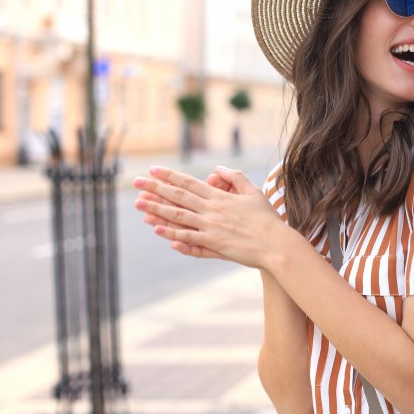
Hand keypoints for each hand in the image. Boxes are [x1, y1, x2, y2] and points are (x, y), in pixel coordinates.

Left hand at [133, 165, 281, 267]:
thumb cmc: (267, 218)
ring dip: (157, 209)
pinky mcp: (214, 245)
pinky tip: (157, 229)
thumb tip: (217, 168)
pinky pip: (189, 238)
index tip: (153, 169)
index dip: (170, 176)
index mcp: (220, 197)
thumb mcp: (253, 192)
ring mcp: (211, 228)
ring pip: (178, 217)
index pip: (189, 183)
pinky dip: (172, 233)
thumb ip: (235, 177)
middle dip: (155, 188)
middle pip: (178, 197)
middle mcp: (212, 211)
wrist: (276, 244)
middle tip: (136, 182)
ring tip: (139, 203)